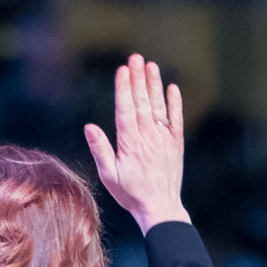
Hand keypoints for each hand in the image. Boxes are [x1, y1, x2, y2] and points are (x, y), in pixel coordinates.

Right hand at [83, 55, 189, 234]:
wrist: (159, 208)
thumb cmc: (130, 193)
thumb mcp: (109, 175)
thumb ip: (101, 149)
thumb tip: (89, 127)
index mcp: (129, 144)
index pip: (125, 110)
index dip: (124, 89)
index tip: (122, 70)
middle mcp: (147, 138)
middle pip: (141, 103)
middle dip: (137, 79)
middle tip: (135, 58)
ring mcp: (163, 139)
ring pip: (158, 107)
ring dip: (154, 85)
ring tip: (150, 66)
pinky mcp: (176, 143)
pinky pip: (176, 119)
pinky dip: (174, 103)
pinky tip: (172, 88)